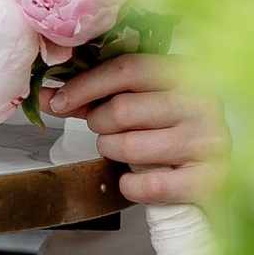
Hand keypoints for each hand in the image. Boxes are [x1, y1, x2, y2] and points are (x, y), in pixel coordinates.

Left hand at [41, 53, 227, 209]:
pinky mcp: (208, 180)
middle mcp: (203, 102)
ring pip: (131, 146)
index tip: (59, 101)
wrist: (209, 180)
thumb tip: (44, 96)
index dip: (86, 85)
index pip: (127, 69)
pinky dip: (130, 186)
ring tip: (121, 153)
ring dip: (112, 153)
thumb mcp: (137, 107)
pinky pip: (148, 184)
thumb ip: (93, 99)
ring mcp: (209, 141)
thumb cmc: (166, 136)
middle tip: (104, 133)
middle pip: (123, 109)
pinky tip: (136, 179)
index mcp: (186, 73)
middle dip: (99, 125)